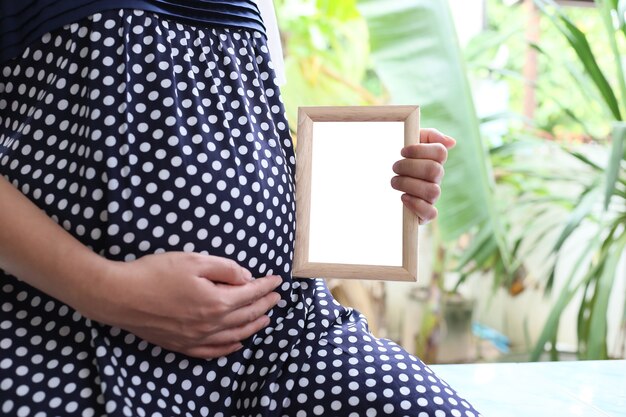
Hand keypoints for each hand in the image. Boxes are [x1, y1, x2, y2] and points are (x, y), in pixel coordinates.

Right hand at [82, 252, 281, 358]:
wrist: (119, 296)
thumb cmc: (155, 273)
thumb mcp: (194, 260)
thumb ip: (225, 269)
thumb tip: (246, 278)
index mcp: (216, 301)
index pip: (250, 294)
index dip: (266, 286)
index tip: (277, 280)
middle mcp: (210, 324)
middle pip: (246, 316)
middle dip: (264, 305)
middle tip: (277, 298)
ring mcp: (196, 338)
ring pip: (234, 335)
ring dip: (253, 327)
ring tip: (265, 320)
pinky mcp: (181, 345)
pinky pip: (212, 351)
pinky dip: (229, 348)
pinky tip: (237, 344)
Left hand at [390, 128, 455, 223]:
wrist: (382, 178)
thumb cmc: (401, 159)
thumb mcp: (412, 140)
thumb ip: (429, 136)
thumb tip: (450, 142)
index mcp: (435, 160)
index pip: (440, 152)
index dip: (420, 150)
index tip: (402, 151)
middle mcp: (437, 178)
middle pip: (434, 170)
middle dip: (410, 167)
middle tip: (395, 167)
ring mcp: (433, 196)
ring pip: (433, 191)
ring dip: (409, 185)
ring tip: (394, 181)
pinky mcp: (426, 213)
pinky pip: (431, 213)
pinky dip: (417, 205)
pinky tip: (404, 197)